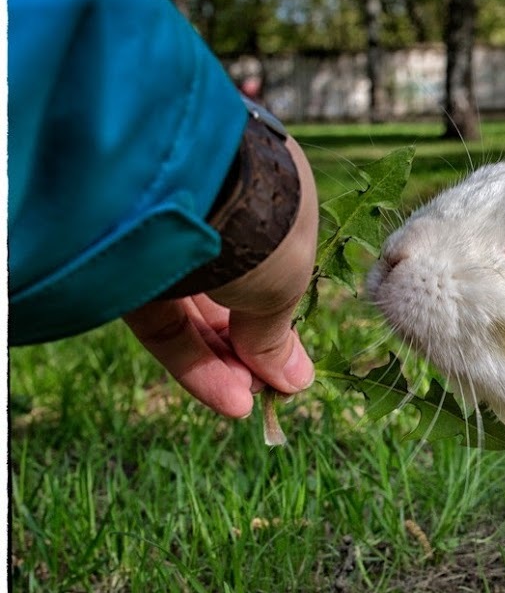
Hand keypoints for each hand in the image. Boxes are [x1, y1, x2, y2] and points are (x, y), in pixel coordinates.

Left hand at [123, 136, 317, 418]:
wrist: (192, 188)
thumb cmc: (264, 225)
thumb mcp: (286, 283)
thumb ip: (278, 333)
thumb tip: (293, 381)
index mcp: (265, 195)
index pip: (269, 267)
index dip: (278, 321)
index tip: (290, 366)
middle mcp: (213, 210)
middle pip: (230, 294)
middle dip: (251, 350)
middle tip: (271, 392)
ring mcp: (164, 236)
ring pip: (194, 311)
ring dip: (224, 363)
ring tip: (249, 403)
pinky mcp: (122, 263)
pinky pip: (161, 319)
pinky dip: (191, 360)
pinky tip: (227, 398)